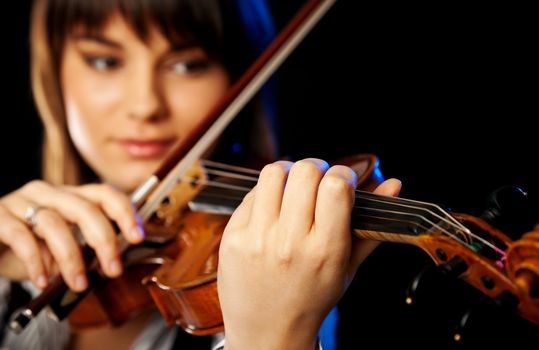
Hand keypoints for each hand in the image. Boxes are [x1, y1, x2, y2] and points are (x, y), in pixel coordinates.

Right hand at [0, 181, 143, 290]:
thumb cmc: (24, 250)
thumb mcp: (58, 250)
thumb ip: (82, 251)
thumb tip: (108, 263)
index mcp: (70, 196)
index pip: (105, 194)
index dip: (125, 212)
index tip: (137, 237)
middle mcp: (48, 193)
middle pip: (85, 208)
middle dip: (105, 240)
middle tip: (113, 269)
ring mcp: (20, 201)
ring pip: (54, 224)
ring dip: (71, 258)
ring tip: (78, 284)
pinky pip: (21, 236)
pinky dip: (36, 261)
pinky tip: (43, 280)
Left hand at [217, 158, 400, 349]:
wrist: (267, 330)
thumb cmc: (311, 298)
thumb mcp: (348, 267)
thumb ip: (373, 225)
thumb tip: (394, 184)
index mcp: (325, 250)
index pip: (336, 187)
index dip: (343, 173)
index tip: (342, 180)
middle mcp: (289, 242)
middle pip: (304, 171)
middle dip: (316, 168)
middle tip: (318, 180)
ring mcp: (257, 238)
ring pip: (273, 173)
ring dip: (288, 173)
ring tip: (293, 187)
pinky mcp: (233, 236)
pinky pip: (251, 193)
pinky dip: (266, 193)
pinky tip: (272, 210)